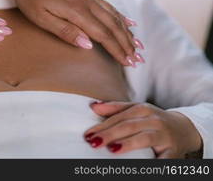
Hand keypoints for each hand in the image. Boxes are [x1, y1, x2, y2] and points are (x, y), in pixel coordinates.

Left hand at [2, 0, 143, 66]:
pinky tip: (125, 21)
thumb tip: (88, 45)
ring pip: (113, 13)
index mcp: (77, 10)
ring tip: (136, 44)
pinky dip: (119, 15)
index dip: (117, 50)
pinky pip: (108, 3)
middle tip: (137, 59)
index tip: (128, 63)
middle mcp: (88, 0)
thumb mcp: (40, 17)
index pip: (103, 34)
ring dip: (126, 31)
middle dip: (126, 43)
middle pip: (113, 25)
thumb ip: (65, 31)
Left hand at [83, 101, 202, 157]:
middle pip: (128, 126)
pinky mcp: (173, 152)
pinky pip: (161, 158)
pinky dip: (152, 162)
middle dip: (110, 134)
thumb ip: (115, 108)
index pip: (119, 118)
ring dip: (128, 144)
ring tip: (113, 149)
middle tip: (94, 142)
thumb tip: (93, 106)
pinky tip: (139, 166)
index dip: (102, 126)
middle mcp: (154, 120)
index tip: (88, 134)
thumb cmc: (152, 120)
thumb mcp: (136, 110)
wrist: (185, 128)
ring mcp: (164, 136)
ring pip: (144, 138)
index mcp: (143, 109)